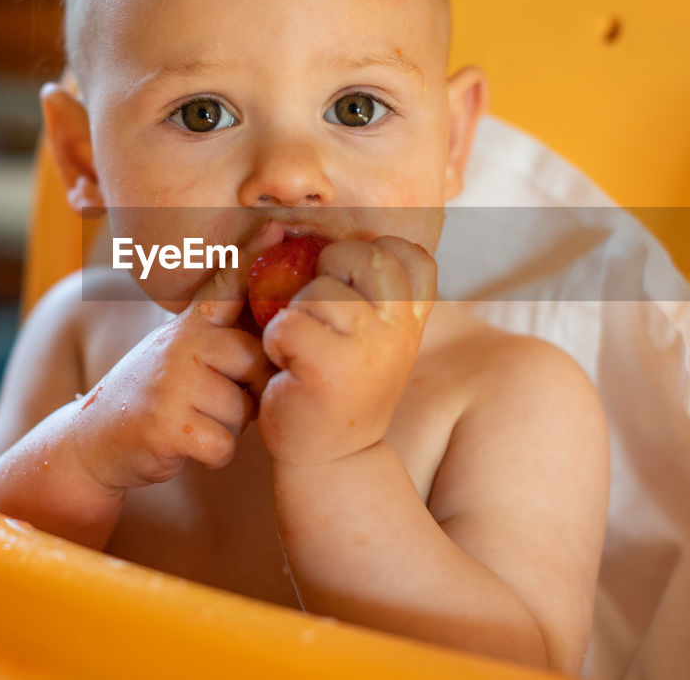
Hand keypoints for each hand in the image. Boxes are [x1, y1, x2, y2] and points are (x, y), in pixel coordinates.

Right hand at [72, 222, 281, 492]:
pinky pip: (223, 445)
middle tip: (212, 400)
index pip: (224, 286)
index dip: (251, 256)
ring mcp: (171, 383)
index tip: (275, 226)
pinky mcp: (166, 425)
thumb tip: (281, 324)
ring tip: (191, 420)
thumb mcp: (181, 354)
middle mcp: (179, 344)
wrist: (93, 440)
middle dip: (248, 391)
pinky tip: (184, 444)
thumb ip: (221, 337)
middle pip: (255, 361)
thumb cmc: (157, 397)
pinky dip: (211, 453)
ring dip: (225, 427)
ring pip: (241, 410)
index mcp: (188, 325)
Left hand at [257, 236, 436, 465]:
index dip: (372, 256)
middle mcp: (400, 328)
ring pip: (316, 291)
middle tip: (321, 315)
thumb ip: (370, 289)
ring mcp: (369, 347)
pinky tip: (288, 367)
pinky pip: (287, 323)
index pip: (409, 253)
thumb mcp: (371, 333)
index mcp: (413, 317)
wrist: (331, 456)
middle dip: (329, 273)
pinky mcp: (329, 367)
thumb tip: (327, 234)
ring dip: (296, 315)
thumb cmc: (341, 382)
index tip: (354, 290)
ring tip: (305, 352)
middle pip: (363, 254)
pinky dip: (276, 342)